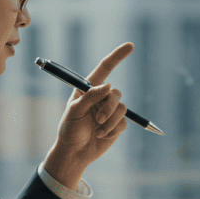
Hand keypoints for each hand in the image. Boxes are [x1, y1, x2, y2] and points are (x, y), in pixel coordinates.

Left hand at [43, 43, 133, 188]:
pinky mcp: (117, 125)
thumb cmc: (70, 129)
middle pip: (115, 93)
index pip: (106, 68)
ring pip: (121, 108)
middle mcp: (101, 97)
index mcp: (88, 89)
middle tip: (98, 119)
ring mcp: (110, 111)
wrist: (74, 152)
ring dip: (109, 120)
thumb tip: (109, 86)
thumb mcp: (75, 111)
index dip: (118, 56)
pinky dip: (112, 129)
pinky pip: (123, 122)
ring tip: (97, 130)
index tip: (130, 46)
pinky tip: (101, 135)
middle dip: (108, 107)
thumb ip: (90, 97)